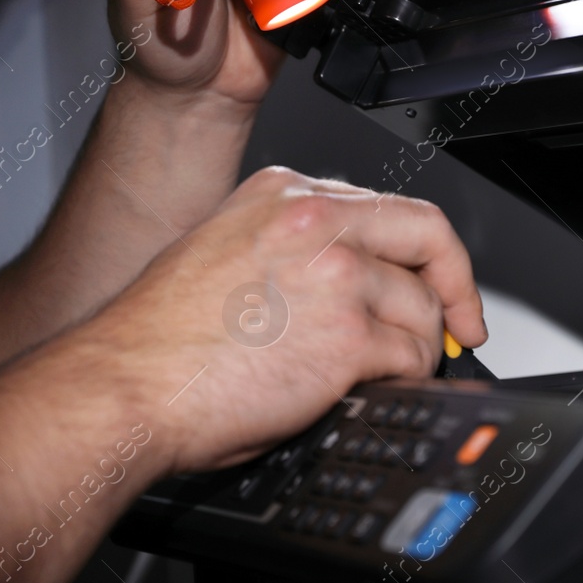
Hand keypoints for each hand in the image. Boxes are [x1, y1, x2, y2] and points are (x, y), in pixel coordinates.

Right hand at [82, 167, 488, 473]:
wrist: (122, 386)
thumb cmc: (156, 341)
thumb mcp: (226, 252)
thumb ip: (294, 249)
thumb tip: (354, 282)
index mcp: (284, 194)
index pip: (389, 208)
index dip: (428, 253)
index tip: (441, 283)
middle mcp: (314, 220)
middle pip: (428, 237)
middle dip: (457, 287)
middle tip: (460, 328)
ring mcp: (335, 274)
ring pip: (421, 307)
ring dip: (415, 348)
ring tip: (386, 373)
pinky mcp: (346, 334)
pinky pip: (409, 356)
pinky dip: (402, 379)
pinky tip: (371, 389)